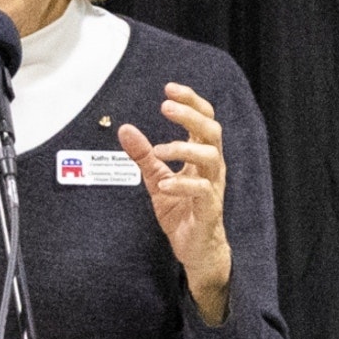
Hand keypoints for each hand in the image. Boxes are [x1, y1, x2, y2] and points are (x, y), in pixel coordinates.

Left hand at [117, 83, 230, 324]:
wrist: (196, 250)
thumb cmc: (181, 212)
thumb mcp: (155, 179)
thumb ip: (143, 155)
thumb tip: (125, 128)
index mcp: (201, 157)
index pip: (203, 121)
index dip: (191, 102)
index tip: (170, 88)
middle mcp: (212, 168)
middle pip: (212, 132)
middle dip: (190, 116)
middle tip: (165, 107)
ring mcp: (213, 188)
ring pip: (212, 157)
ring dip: (184, 149)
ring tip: (159, 150)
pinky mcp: (209, 210)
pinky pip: (203, 191)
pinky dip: (182, 185)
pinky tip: (163, 184)